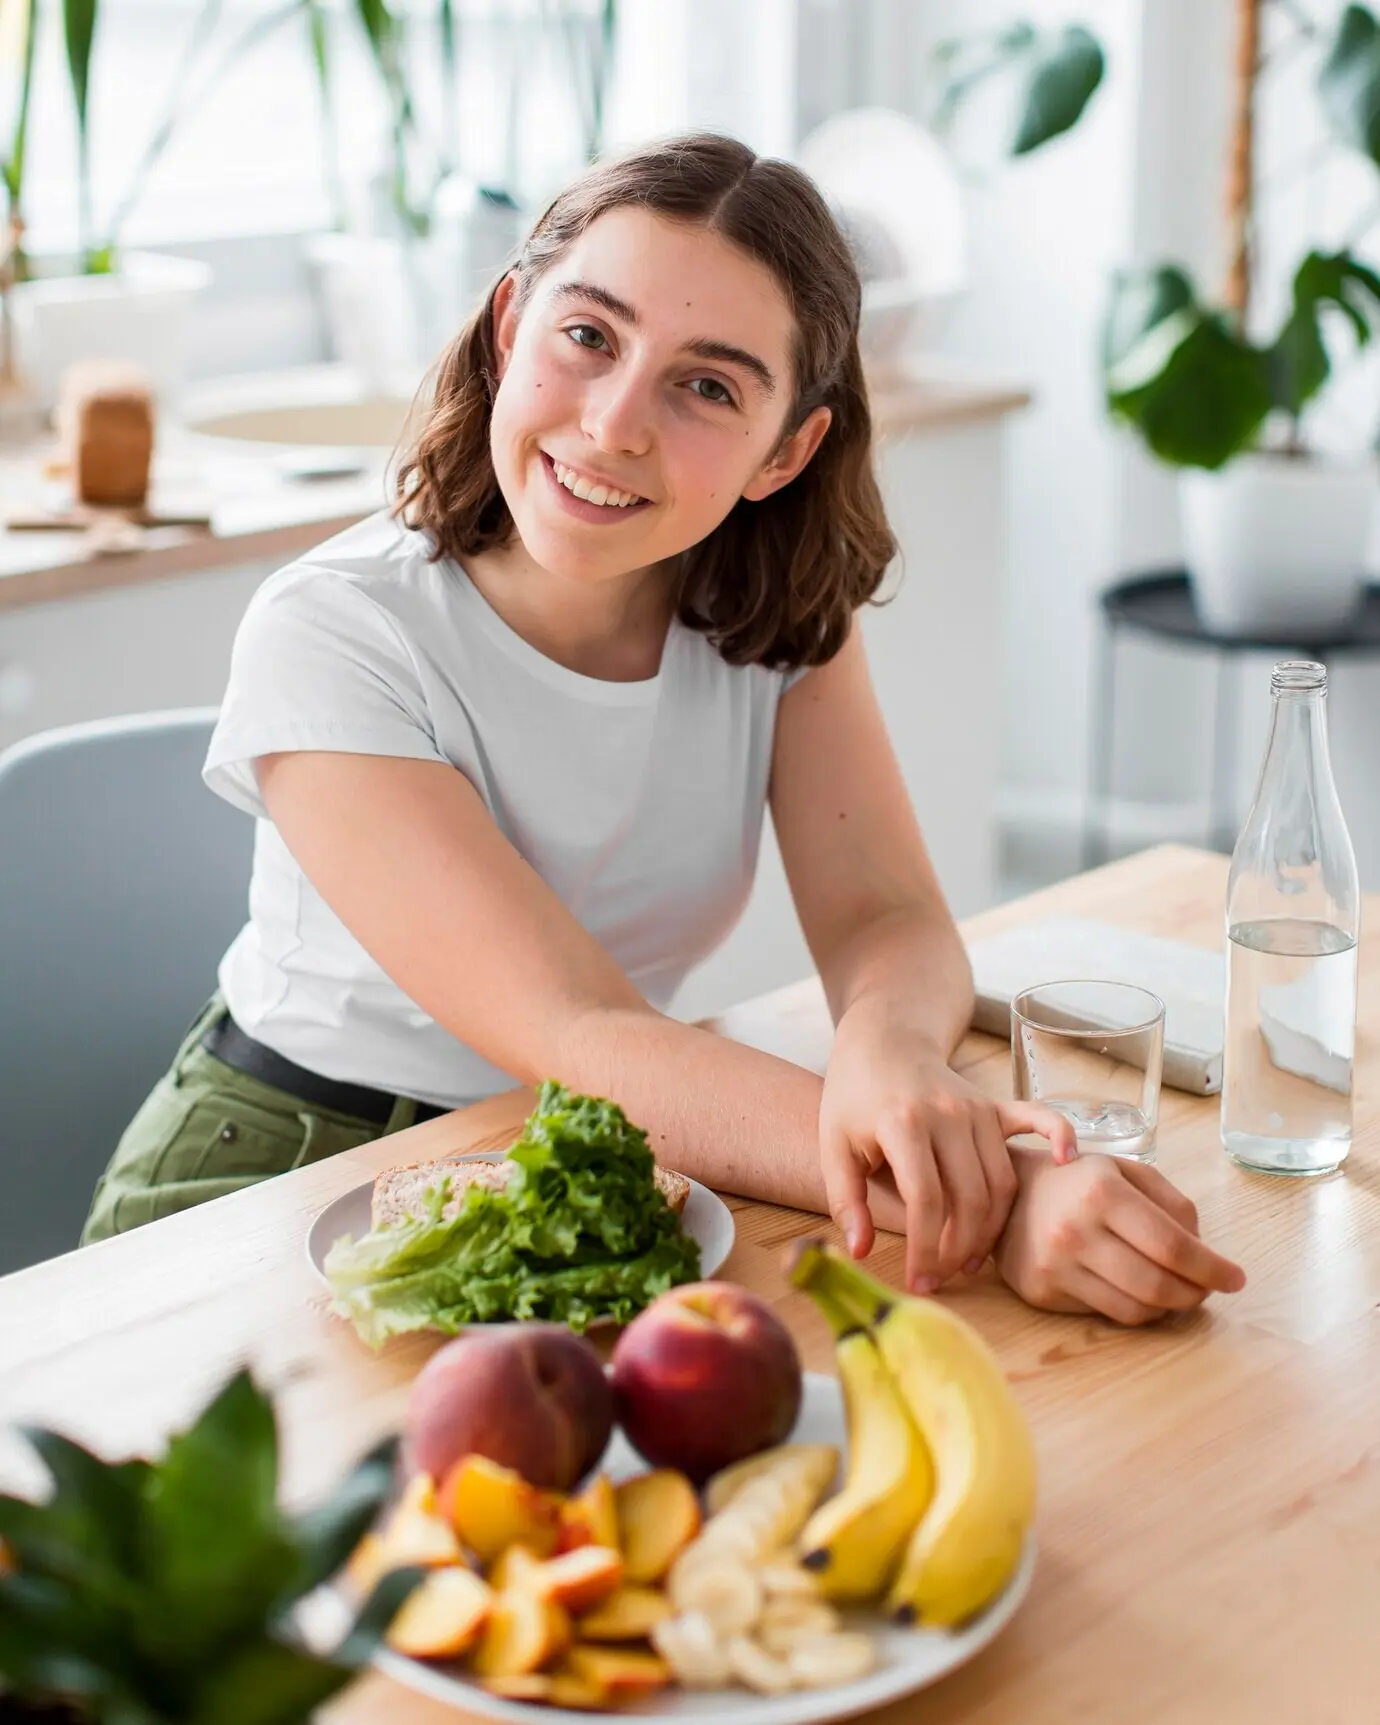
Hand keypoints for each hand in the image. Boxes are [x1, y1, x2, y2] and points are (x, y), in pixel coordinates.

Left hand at [819, 1009, 1078, 1292]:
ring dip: (991, 1229)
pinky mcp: (995, 1105)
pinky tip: (1064, 1164)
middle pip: (970, 1198)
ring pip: (1001, 1182)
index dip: (924, 1249)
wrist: (882, 1043)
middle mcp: (947, 1115)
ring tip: (968, 1260)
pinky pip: (1038, 1121)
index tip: (917, 1280)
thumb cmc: (854, 1097)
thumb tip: (860, 1251)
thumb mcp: (833, 1145)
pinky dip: (1058, 1138)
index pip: (925, 1200)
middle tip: (942, 1278)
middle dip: (958, 1249)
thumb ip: (845, 1200)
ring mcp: (977, 1108)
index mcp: (903, 1123)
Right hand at [993, 1148, 1246, 1324]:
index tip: (1235, 1278)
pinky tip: (1141, 1295)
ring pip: (1135, 1309)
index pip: (1172, 1245)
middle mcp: (1075, 1230)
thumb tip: (1203, 1251)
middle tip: (1208, 1290)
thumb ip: (1172, 1203)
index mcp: (1102, 1192)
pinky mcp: (1042, 1292)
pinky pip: (1106, 1314)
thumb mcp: (1126, 1171)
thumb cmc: (1078, 1181)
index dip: (1211, 1268)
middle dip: (1195, 1294)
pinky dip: (1136, 1310)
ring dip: (1169, 1307)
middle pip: (1157, 1285)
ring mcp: (1055, 1265)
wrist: (1008, 1195)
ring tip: (1179, 1294)